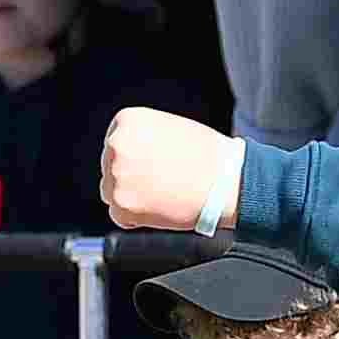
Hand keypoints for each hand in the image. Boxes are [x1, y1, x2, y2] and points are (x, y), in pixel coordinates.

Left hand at [98, 108, 244, 236]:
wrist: (228, 181)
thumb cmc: (207, 155)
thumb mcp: (168, 128)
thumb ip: (142, 137)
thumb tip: (125, 153)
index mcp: (127, 120)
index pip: (116, 143)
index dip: (135, 158)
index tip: (152, 166)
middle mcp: (116, 144)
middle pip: (110, 167)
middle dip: (131, 177)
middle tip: (160, 182)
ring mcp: (117, 175)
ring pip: (111, 191)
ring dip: (131, 196)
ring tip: (163, 193)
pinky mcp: (122, 204)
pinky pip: (119, 215)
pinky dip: (136, 218)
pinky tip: (160, 207)